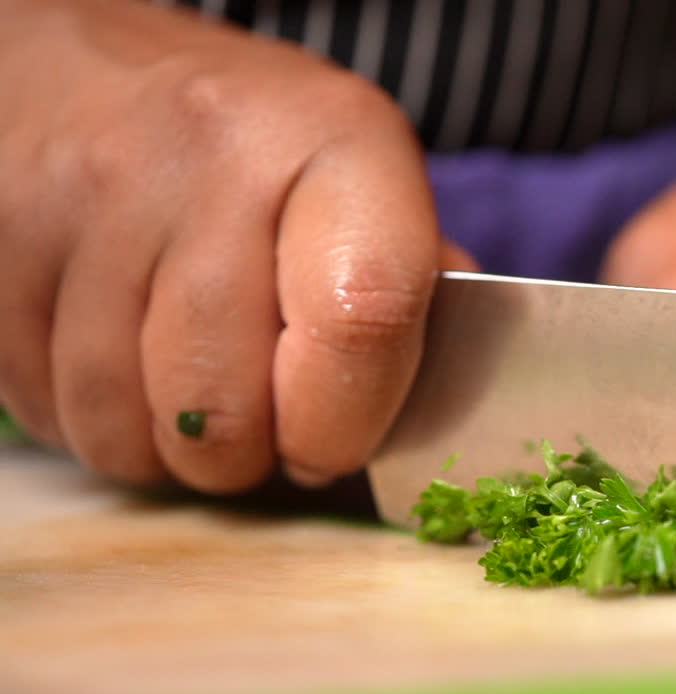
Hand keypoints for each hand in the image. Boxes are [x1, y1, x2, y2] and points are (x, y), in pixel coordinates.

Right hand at [0, 0, 471, 491]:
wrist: (86, 69)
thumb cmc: (251, 144)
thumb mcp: (358, 178)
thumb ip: (405, 285)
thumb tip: (437, 403)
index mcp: (334, 142)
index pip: (363, 317)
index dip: (348, 422)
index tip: (333, 446)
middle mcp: (205, 162)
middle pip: (223, 406)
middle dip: (251, 455)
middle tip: (262, 423)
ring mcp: (86, 203)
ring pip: (124, 428)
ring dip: (168, 450)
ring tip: (192, 390)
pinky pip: (50, 410)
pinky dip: (99, 421)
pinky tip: (127, 365)